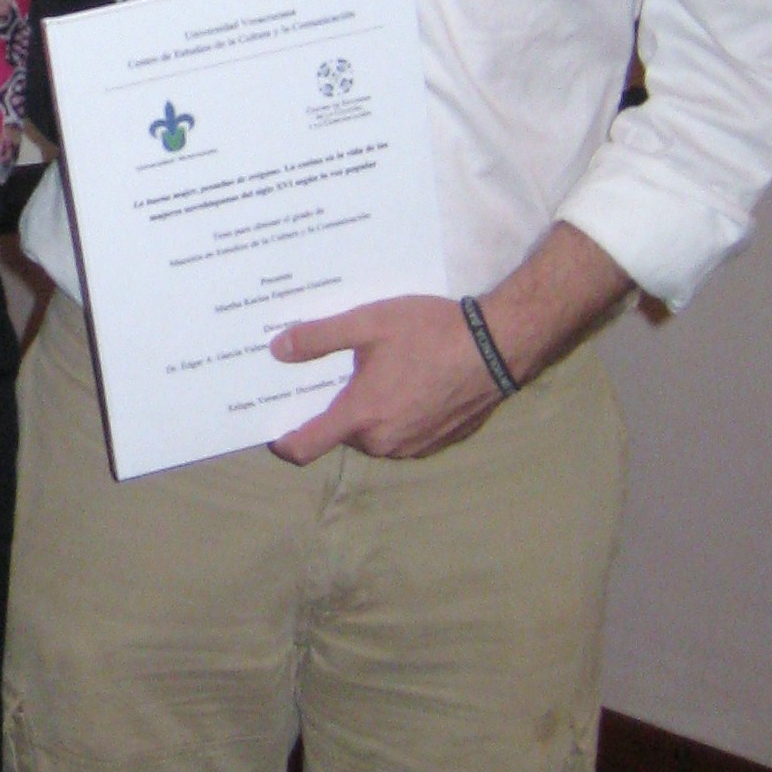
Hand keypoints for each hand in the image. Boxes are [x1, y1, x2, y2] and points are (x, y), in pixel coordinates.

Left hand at [265, 225, 634, 466]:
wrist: (500, 345)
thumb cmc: (432, 332)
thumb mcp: (369, 323)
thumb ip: (319, 338)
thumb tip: (278, 349)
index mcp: (360, 416)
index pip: (304, 447)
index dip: (282, 441)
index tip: (270, 427)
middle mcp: (383, 442)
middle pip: (341, 434)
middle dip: (333, 410)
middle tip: (331, 376)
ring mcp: (413, 447)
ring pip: (373, 434)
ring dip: (368, 412)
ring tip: (372, 373)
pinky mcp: (437, 442)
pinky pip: (402, 434)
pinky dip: (396, 415)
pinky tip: (406, 383)